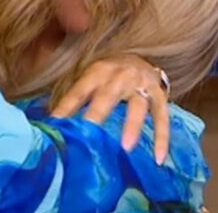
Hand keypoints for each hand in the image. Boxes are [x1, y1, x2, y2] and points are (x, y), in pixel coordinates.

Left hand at [50, 54, 169, 163]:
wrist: (140, 58)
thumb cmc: (108, 74)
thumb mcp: (90, 78)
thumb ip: (76, 98)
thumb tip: (53, 123)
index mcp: (97, 71)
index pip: (79, 91)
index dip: (66, 107)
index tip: (56, 124)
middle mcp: (120, 75)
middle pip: (108, 96)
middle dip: (97, 114)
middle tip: (88, 133)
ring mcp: (142, 85)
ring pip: (138, 106)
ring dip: (132, 126)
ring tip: (126, 148)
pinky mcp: (160, 95)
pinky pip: (163, 117)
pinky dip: (162, 138)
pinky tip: (159, 158)